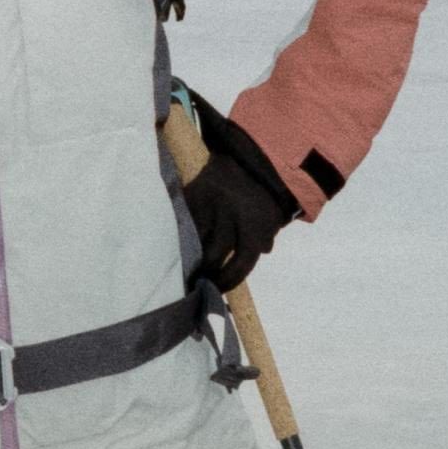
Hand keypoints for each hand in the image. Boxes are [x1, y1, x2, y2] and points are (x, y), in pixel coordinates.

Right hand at [183, 151, 290, 292]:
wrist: (252, 158)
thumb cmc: (263, 199)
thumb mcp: (269, 225)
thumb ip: (256, 247)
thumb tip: (234, 271)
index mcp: (255, 229)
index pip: (239, 267)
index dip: (226, 283)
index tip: (216, 290)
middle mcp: (232, 218)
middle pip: (212, 255)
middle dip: (204, 273)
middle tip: (196, 283)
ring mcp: (211, 204)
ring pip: (195, 239)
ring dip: (190, 256)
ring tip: (185, 267)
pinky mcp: (195, 193)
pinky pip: (184, 219)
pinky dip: (181, 233)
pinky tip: (178, 242)